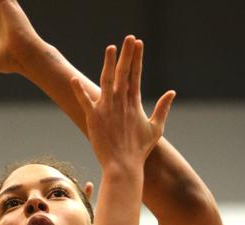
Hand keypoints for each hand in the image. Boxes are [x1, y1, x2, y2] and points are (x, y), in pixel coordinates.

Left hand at [70, 36, 174, 171]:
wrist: (123, 165)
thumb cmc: (139, 150)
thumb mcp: (155, 129)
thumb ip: (162, 109)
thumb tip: (172, 92)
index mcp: (134, 103)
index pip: (136, 75)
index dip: (137, 58)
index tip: (139, 43)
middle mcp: (120, 102)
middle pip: (123, 72)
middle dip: (127, 54)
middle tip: (129, 38)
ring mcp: (106, 108)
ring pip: (106, 80)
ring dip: (108, 63)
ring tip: (110, 48)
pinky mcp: (93, 118)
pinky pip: (84, 101)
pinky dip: (79, 90)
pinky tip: (72, 79)